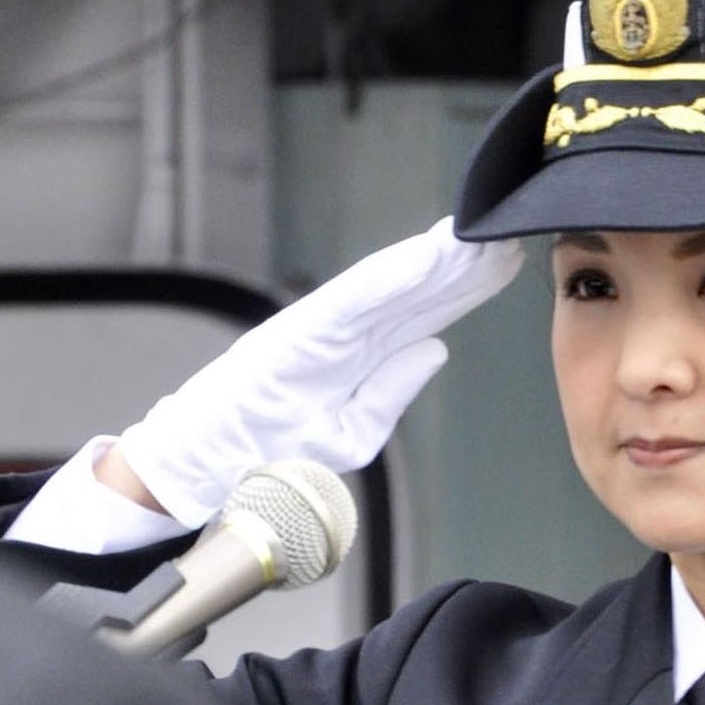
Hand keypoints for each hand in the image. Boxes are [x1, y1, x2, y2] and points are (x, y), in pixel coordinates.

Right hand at [116, 216, 523, 526]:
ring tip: (476, 238)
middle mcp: (341, 334)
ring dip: (433, 261)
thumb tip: (435, 351)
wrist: (195, 470)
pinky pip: (348, 303)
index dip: (465, 289)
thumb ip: (392, 390)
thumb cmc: (262, 452)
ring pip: (387, 287)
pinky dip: (387, 279)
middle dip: (463, 267)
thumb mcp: (349, 432)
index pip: (422, 315)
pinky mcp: (292, 335)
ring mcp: (316, 330)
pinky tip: (423, 259)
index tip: (507, 264)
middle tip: (509, 234)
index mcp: (355, 356)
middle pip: (414, 293)